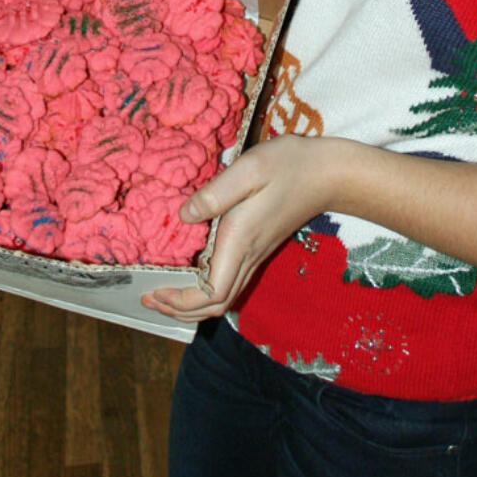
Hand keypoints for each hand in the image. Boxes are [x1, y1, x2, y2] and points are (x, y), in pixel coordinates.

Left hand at [141, 136, 336, 323]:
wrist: (329, 174)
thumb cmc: (289, 166)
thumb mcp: (249, 169)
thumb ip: (214, 194)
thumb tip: (183, 216)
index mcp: (240, 241)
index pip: (210, 293)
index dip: (180, 301)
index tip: (154, 292)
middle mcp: (247, 255)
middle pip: (214, 305)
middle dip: (179, 309)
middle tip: (148, 299)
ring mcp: (255, 255)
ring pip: (223, 297)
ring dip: (191, 303)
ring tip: (163, 294)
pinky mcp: (258, 248)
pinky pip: (230, 282)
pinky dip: (205, 290)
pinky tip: (191, 275)